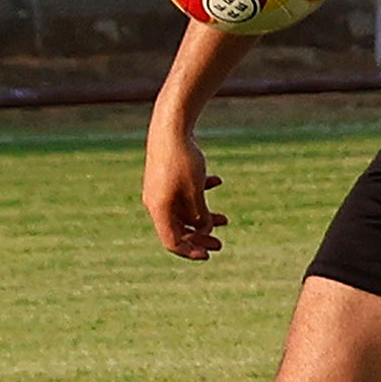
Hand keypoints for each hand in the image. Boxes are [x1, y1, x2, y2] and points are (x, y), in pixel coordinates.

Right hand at [143, 123, 227, 258]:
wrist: (171, 126)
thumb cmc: (183, 161)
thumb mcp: (196, 192)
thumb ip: (200, 214)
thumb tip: (204, 230)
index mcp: (158, 209)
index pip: (171, 241)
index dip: (190, 251)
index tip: (208, 255)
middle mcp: (155, 202)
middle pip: (178, 229)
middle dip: (200, 237)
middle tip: (221, 244)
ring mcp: (159, 188)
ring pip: (183, 211)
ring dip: (203, 217)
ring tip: (225, 219)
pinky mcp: (166, 175)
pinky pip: (183, 192)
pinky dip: (199, 192)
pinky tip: (217, 181)